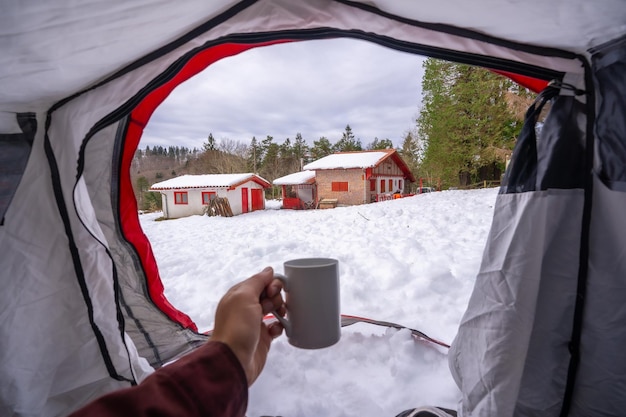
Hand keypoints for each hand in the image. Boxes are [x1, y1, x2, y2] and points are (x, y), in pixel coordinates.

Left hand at [211, 267, 284, 385]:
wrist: (234, 361)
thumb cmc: (236, 327)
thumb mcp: (244, 297)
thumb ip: (257, 281)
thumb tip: (268, 270)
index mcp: (239, 295)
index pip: (259, 281)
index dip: (269, 283)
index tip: (272, 291)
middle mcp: (246, 307)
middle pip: (268, 294)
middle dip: (275, 297)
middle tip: (269, 307)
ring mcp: (254, 323)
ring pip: (274, 309)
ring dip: (280, 309)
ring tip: (279, 316)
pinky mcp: (263, 338)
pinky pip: (276, 326)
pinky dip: (279, 326)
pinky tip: (275, 329)